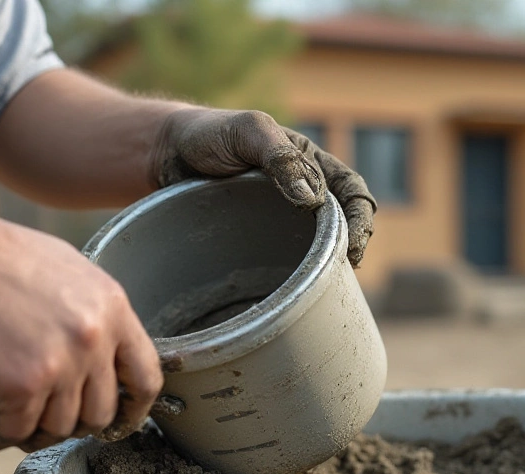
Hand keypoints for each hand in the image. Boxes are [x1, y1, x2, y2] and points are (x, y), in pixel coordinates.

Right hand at [0, 212, 162, 451]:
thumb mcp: (62, 270)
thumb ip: (91, 314)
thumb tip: (104, 357)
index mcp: (111, 307)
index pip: (146, 375)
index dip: (134, 407)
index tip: (119, 420)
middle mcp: (94, 338)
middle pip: (101, 413)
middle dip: (70, 421)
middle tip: (39, 412)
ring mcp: (62, 364)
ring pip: (60, 427)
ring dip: (30, 427)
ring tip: (3, 406)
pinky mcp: (22, 387)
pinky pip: (17, 432)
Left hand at [151, 108, 376, 265]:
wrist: (164, 154)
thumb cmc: (208, 134)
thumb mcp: (247, 132)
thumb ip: (279, 156)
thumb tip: (312, 199)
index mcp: (307, 161)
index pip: (349, 188)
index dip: (361, 216)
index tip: (355, 245)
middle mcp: (299, 191)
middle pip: (340, 221)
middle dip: (352, 244)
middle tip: (348, 268)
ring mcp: (277, 218)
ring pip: (314, 245)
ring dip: (326, 264)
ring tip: (327, 285)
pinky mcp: (255, 240)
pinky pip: (282, 259)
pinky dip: (292, 274)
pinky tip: (290, 289)